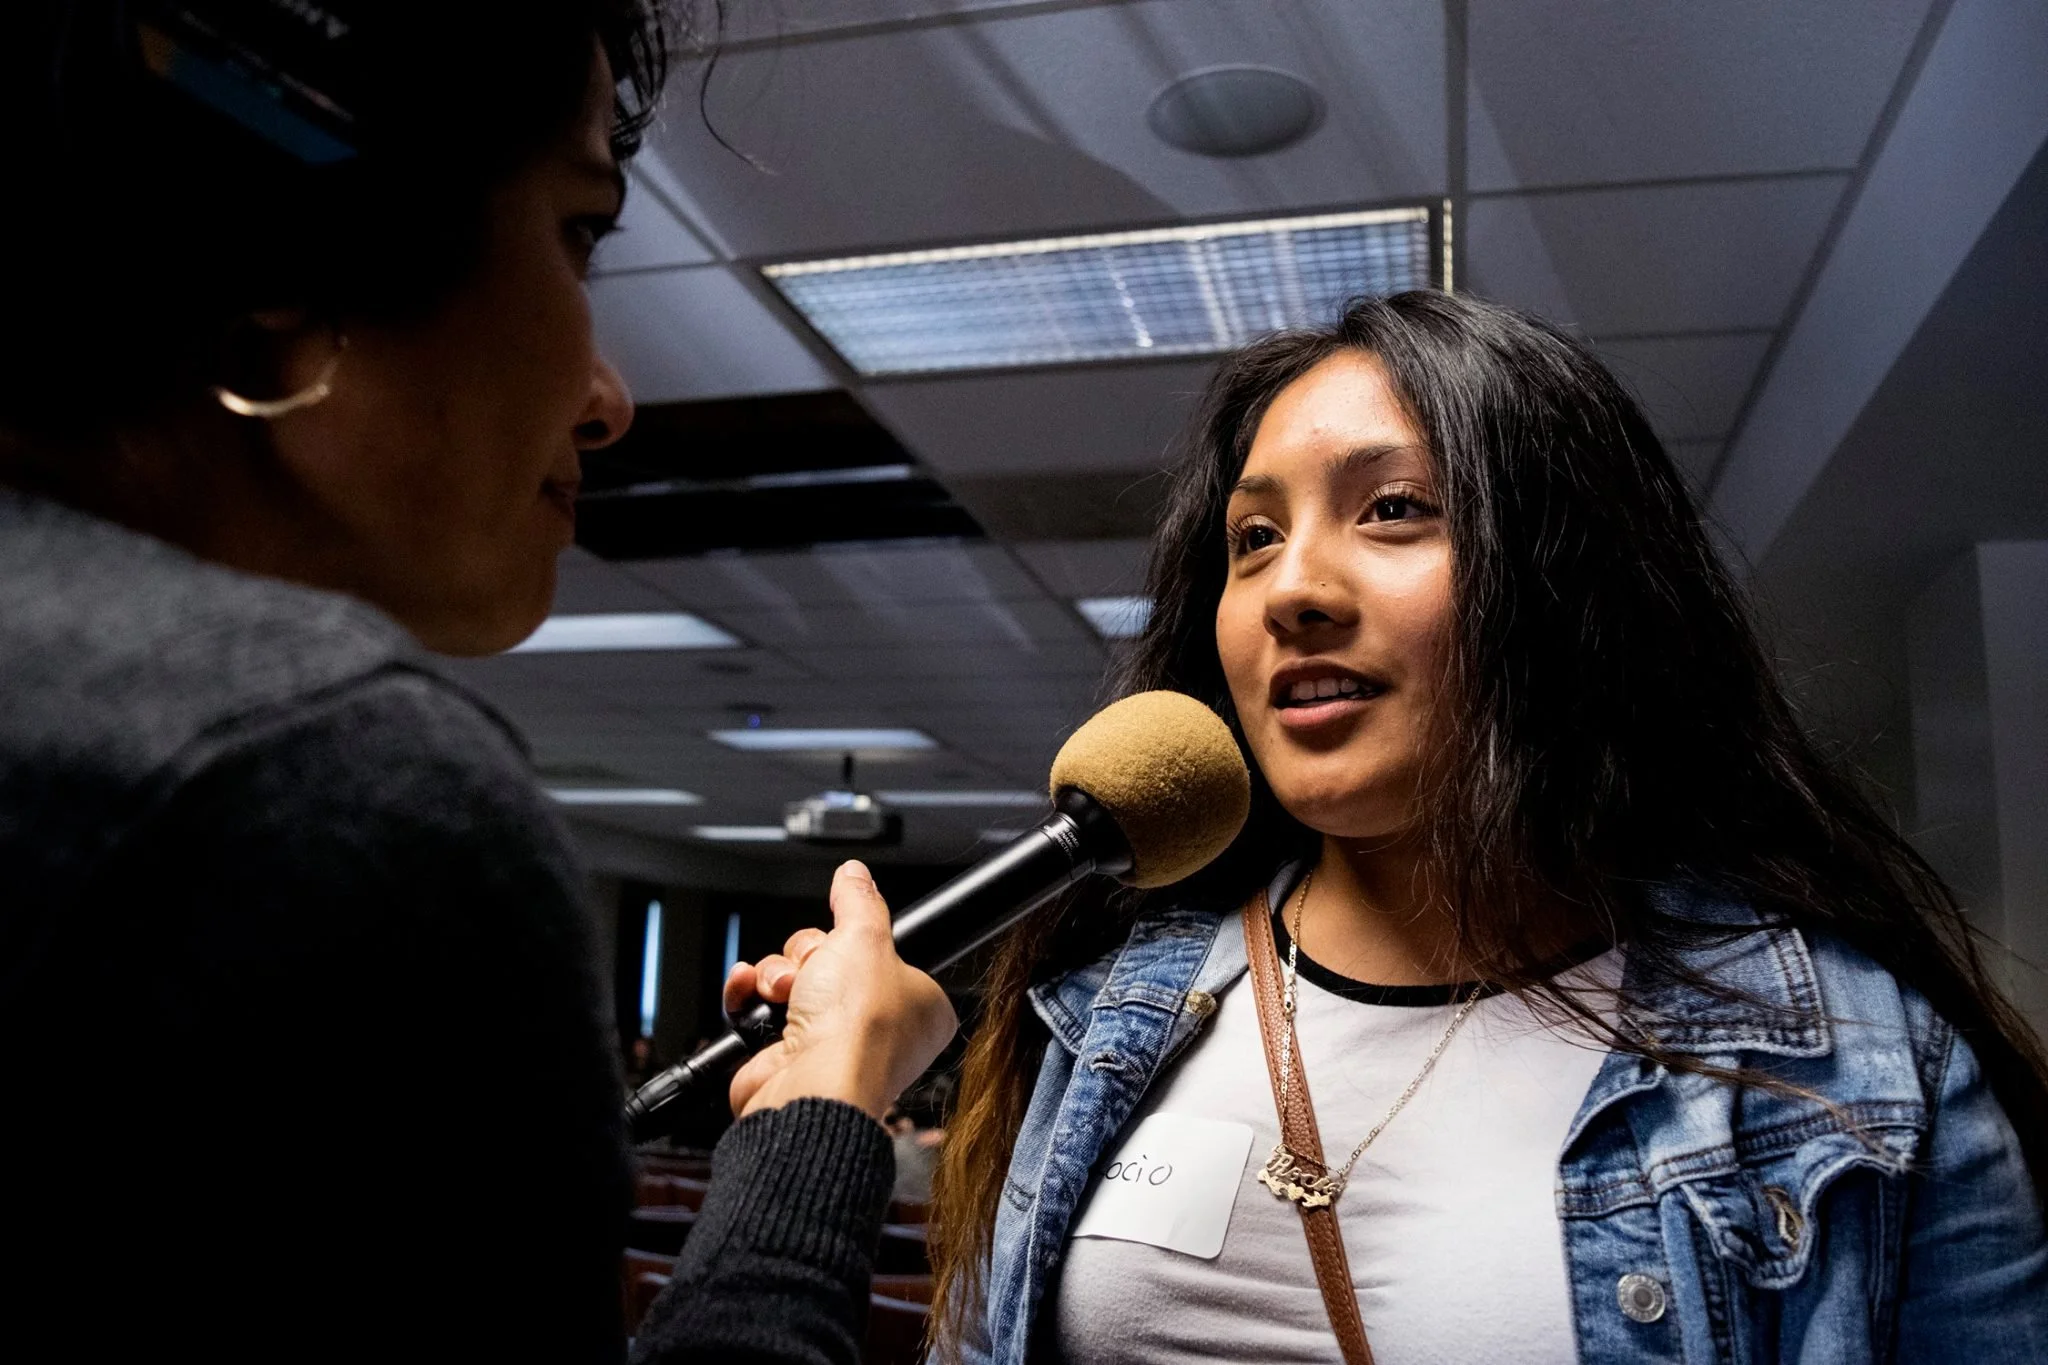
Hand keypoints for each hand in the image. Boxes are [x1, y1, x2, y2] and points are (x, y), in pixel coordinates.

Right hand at [724, 861, 957, 1120]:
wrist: (810, 1087)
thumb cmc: (856, 1031)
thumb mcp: (866, 937)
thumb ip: (859, 900)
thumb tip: (855, 874)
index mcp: (919, 1006)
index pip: (884, 953)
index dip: (859, 941)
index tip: (853, 940)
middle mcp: (879, 1030)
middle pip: (831, 960)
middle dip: (809, 957)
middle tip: (816, 972)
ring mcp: (832, 1044)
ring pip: (793, 980)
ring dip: (776, 975)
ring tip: (784, 993)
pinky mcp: (789, 1054)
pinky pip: (761, 1008)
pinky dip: (748, 995)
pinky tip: (748, 989)